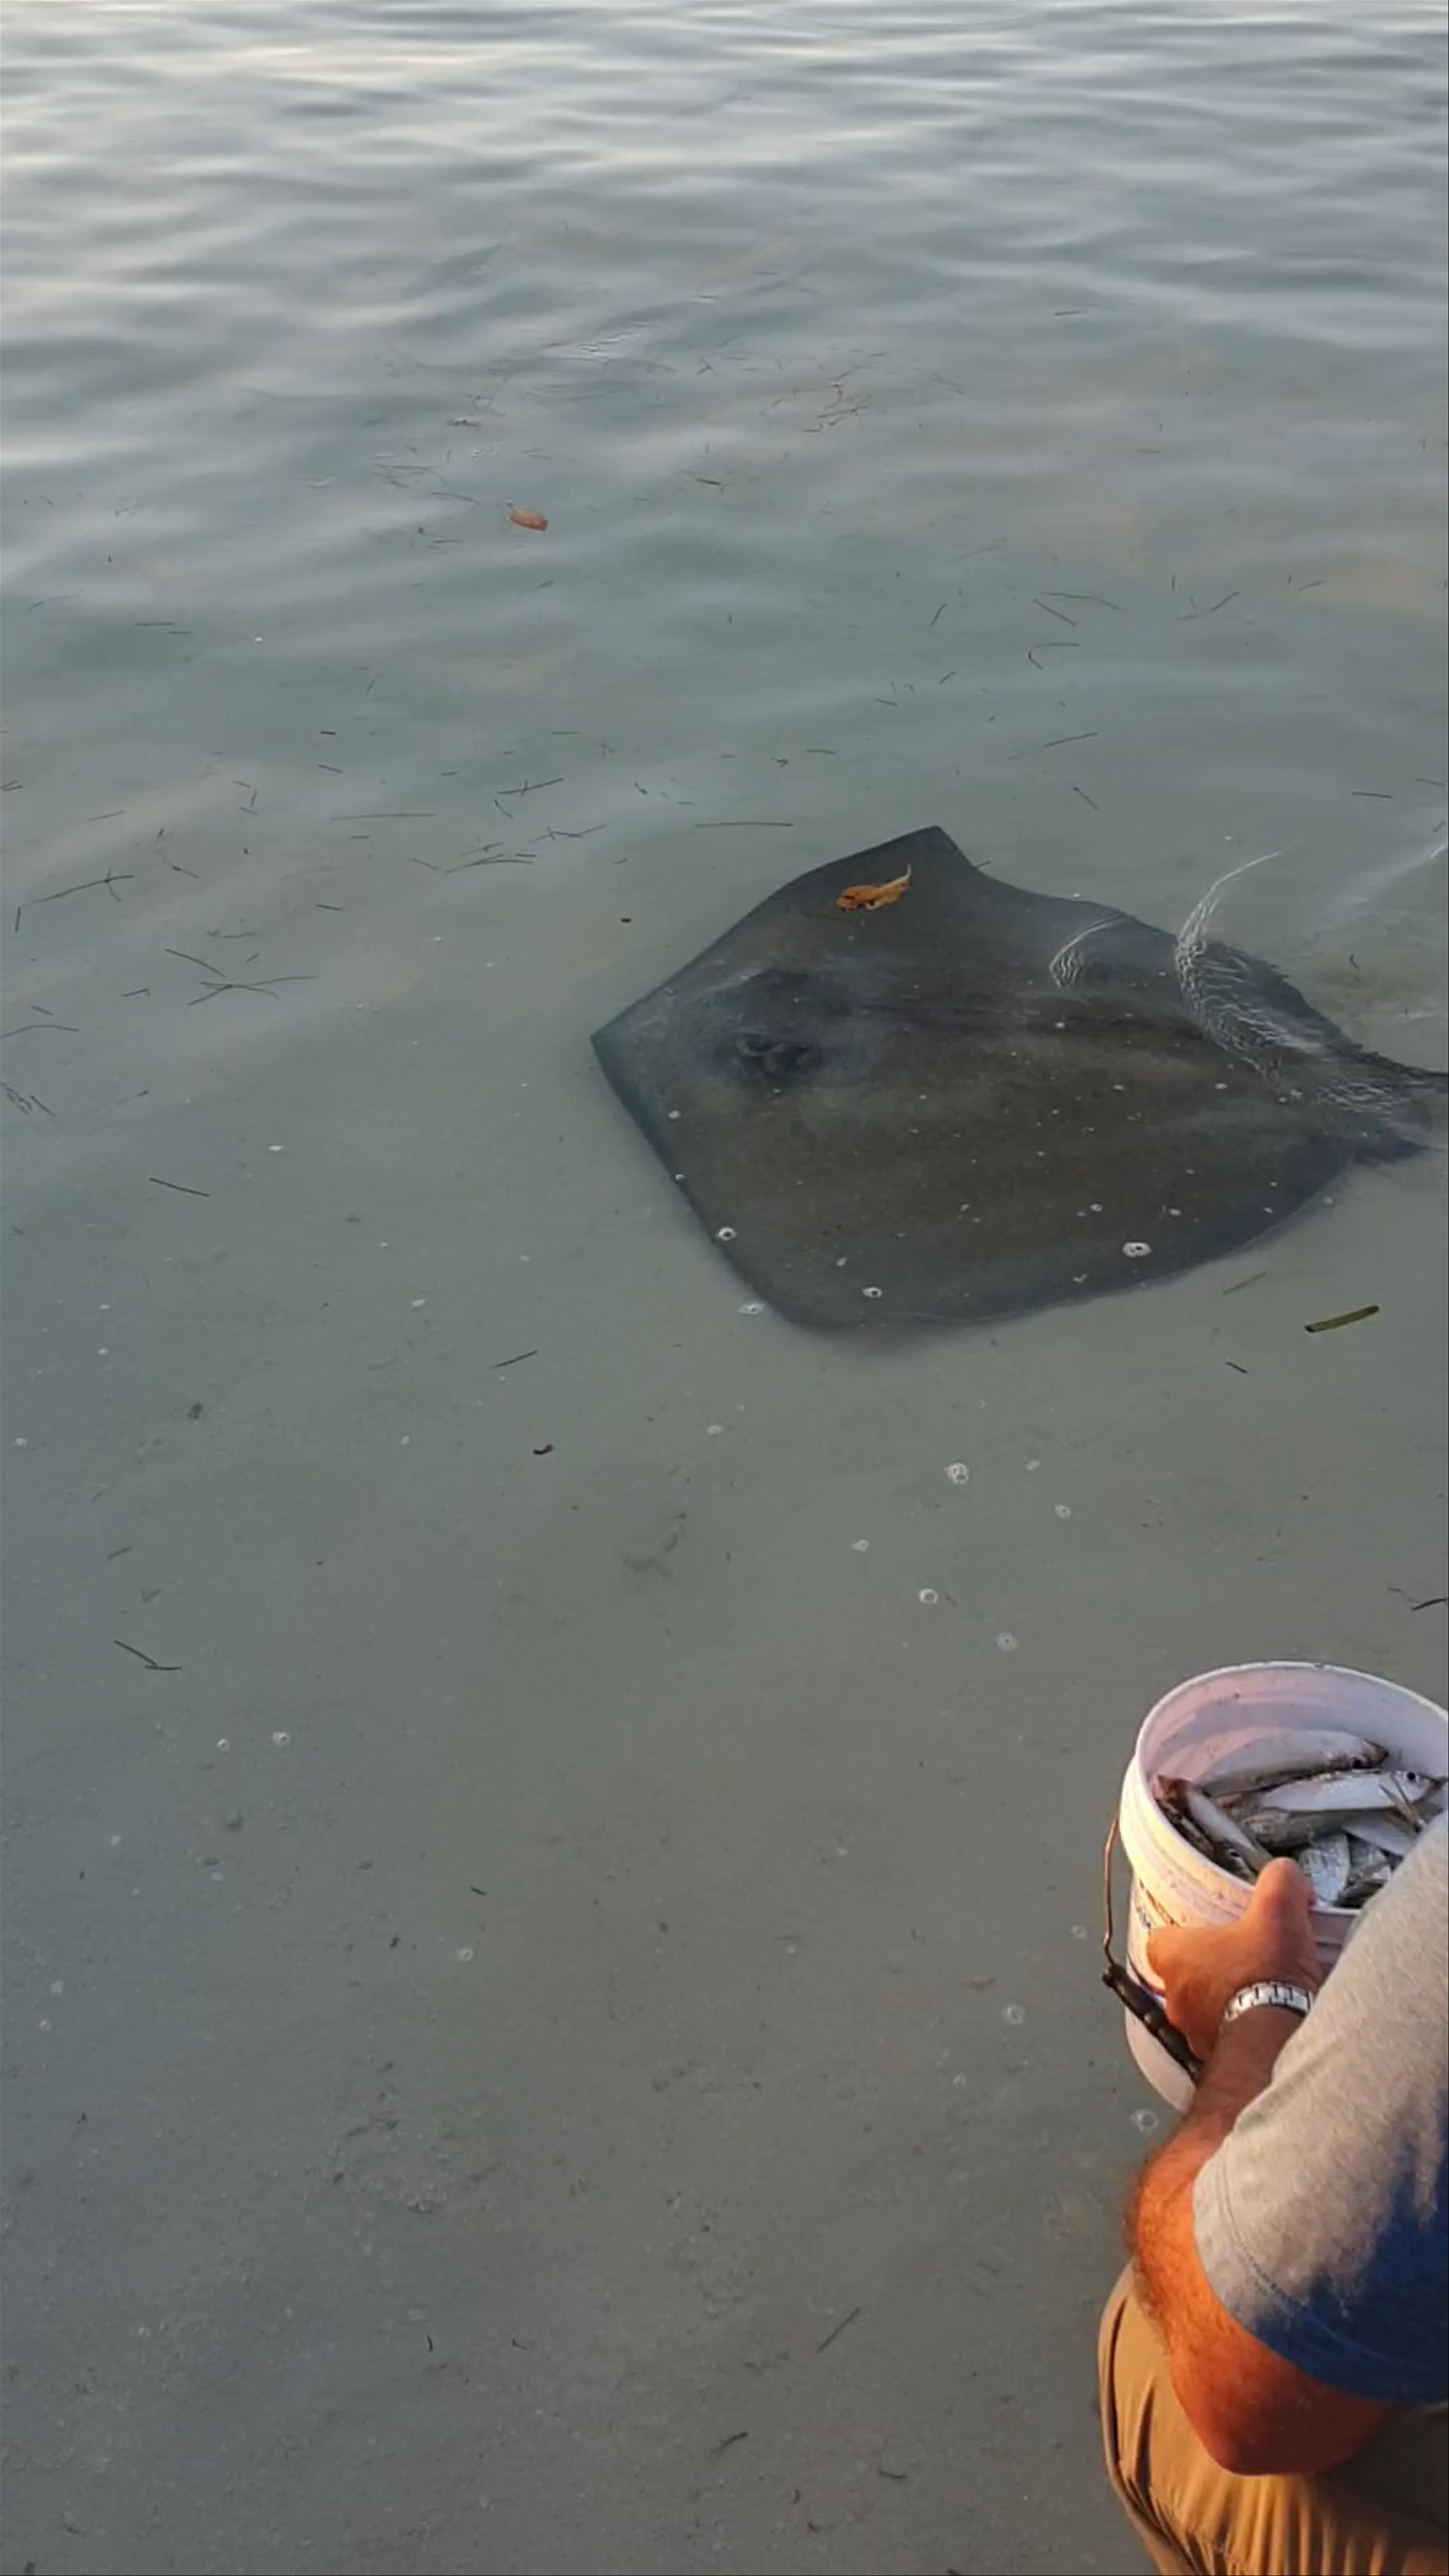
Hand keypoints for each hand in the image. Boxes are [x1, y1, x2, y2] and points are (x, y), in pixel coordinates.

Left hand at [1147, 1859, 1320, 2060]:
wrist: (1280, 2040)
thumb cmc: (1267, 1975)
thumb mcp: (1278, 1909)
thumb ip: (1279, 1881)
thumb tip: (1286, 1875)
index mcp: (1175, 1957)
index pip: (1161, 1939)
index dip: (1183, 1931)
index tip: (1207, 1928)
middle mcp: (1176, 1998)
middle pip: (1182, 1975)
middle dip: (1209, 1968)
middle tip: (1240, 1959)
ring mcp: (1193, 2033)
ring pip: (1201, 2011)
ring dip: (1224, 2001)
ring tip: (1258, 1991)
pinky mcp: (1217, 2059)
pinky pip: (1222, 2040)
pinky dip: (1240, 2030)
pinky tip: (1267, 2020)